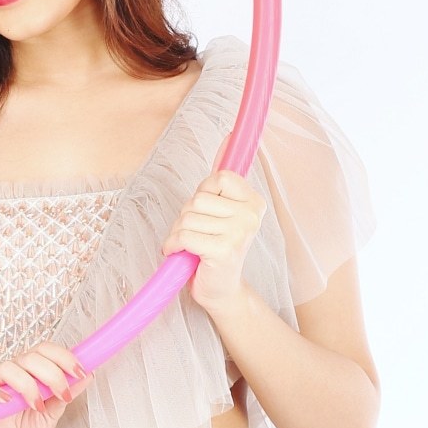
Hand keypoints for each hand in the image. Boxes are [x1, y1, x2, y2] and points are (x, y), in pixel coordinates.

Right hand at [0, 341, 88, 427]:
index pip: (46, 350)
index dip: (64, 357)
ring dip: (28, 386)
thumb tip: (89, 374)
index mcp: (33, 371)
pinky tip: (6, 402)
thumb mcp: (54, 413)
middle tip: (63, 394)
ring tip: (37, 407)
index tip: (80, 373)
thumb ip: (68, 393)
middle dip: (53, 374)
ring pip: (8, 368)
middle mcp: (15, 373)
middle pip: (31, 356)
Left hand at [163, 169, 264, 314]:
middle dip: (187, 216)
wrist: (221, 291)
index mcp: (253, 201)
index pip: (219, 177)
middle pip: (199, 197)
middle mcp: (250, 215)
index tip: (206, 212)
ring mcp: (238, 233)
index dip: (203, 193)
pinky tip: (181, 254)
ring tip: (189, 245)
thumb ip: (222, 178)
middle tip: (196, 234)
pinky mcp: (223, 250)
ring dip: (179, 232)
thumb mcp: (221, 210)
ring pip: (188, 217)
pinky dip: (174, 245)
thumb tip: (229, 136)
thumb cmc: (216, 249)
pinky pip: (184, 235)